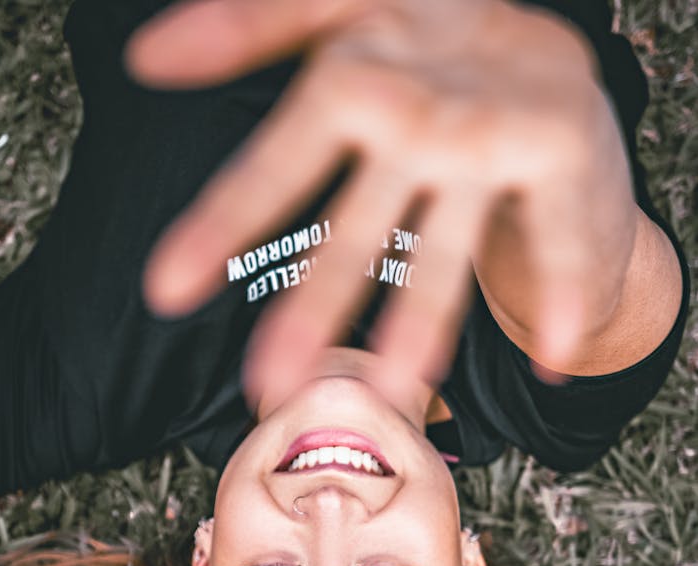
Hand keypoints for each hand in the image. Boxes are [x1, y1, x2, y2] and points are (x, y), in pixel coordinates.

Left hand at [127, 0, 636, 401]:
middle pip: (354, 225)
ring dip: (420, 324)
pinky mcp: (559, 151)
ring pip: (444, 249)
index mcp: (353, 76)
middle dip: (312, 304)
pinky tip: (552, 356)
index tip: (166, 291)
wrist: (551, 48)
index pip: (274, 164)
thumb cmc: (434, 51)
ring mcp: (488, 135)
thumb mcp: (343, 17)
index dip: (220, 224)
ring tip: (394, 390)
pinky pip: (555, 237)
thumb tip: (142, 57)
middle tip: (270, 377)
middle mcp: (416, 110)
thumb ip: (247, 27)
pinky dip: (561, 291)